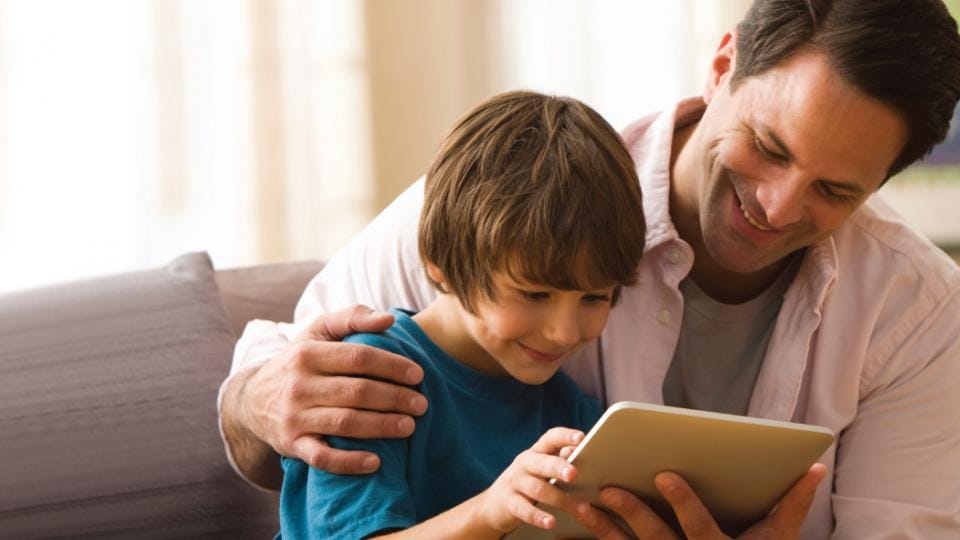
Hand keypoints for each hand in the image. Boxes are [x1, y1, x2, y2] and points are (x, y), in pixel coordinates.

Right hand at [236, 305, 428, 473]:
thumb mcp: (317, 332)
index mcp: (307, 354)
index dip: (392, 365)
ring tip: (409, 426)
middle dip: (394, 398)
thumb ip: (352, 318)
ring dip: (381, 426)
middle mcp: (299, 386)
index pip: (358, 357)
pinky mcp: (291, 445)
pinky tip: (376, 462)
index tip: (418, 374)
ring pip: (344, 423)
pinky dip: (349, 462)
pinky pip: (322, 457)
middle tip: (422, 404)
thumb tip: (389, 319)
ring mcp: (294, 417)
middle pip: (356, 392)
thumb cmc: (298, 361)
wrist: (251, 399)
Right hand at [475, 427, 589, 533]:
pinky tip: (551, 522)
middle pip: (542, 463)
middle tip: (574, 474)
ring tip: (580, 509)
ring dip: (560, 499)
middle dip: (558, 467)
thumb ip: (560, 459)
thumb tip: (581, 450)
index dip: (565, 436)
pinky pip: (524, 509)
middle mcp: (525, 464)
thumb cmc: (527, 482)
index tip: (581, 438)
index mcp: (537, 452)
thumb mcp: (541, 468)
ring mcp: (515, 483)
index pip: (550, 438)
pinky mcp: (509, 503)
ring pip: (538, 489)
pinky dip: (538, 516)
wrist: (493, 504)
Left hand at [573, 464, 826, 538]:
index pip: (699, 527)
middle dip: (632, 513)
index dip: (682, 502)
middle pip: (656, 539)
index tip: (663, 474)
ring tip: (581, 505)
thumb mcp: (778, 537)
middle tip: (609, 488)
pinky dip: (598, 539)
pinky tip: (576, 521)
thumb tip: (816, 466)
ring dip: (603, 528)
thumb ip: (794, 503)